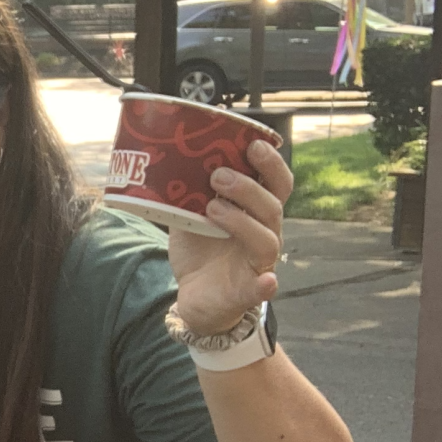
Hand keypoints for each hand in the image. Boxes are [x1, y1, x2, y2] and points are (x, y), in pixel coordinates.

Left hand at [167, 139, 289, 335]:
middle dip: (249, 188)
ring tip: (212, 208)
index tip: (253, 144)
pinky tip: (268, 280)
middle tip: (219, 175)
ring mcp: (258, 263)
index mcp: (254, 213)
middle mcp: (263, 234)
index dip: (270, 164)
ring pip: (266, 239)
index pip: (275, 184)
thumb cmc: (201, 251)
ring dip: (241, 221)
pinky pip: (264, 288)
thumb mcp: (189, 217)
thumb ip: (186, 193)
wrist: (196, 297)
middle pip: (272, 207)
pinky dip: (267, 285)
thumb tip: (167, 159)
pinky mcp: (249, 291)